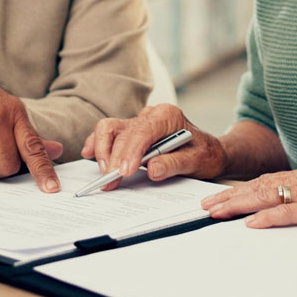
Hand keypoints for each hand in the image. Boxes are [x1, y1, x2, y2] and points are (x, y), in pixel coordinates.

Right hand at [81, 103, 225, 188]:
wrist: (208, 151)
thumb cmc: (204, 154)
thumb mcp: (197, 161)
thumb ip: (175, 164)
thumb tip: (153, 169)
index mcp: (168, 115)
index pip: (143, 130)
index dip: (131, 151)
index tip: (124, 171)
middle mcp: (150, 114)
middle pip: (124, 132)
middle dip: (115, 158)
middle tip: (110, 182)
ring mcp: (138, 121)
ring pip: (110, 128)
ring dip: (102, 150)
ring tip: (103, 174)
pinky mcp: (130, 132)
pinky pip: (109, 133)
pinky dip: (97, 143)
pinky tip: (89, 155)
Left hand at [200, 162, 296, 228]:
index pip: (268, 179)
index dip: (242, 188)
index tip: (220, 196)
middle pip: (260, 185)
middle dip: (230, 196)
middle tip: (204, 207)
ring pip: (267, 196)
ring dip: (238, 205)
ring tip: (215, 213)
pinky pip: (291, 212)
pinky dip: (268, 218)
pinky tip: (251, 224)